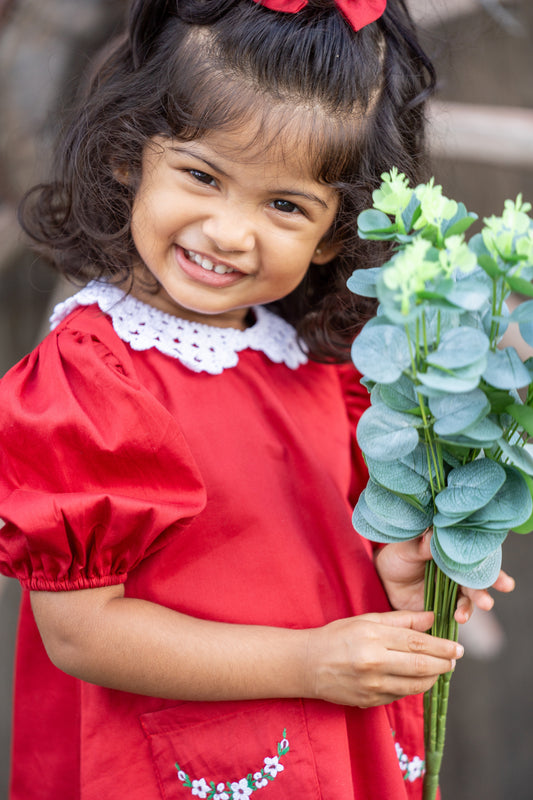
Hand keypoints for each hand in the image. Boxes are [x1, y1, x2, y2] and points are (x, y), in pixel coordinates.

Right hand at [304, 609, 462, 707]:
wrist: (307, 664)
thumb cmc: (338, 636)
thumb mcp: (367, 620)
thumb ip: (401, 619)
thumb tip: (432, 618)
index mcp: (373, 637)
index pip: (416, 642)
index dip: (441, 646)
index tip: (457, 647)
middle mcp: (374, 662)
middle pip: (421, 666)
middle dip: (443, 663)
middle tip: (455, 659)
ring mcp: (372, 685)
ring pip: (415, 685)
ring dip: (433, 677)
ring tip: (441, 669)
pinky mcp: (370, 701)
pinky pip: (401, 695)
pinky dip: (414, 687)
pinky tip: (418, 678)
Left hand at [374, 534, 515, 623]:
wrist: (384, 580)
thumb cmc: (397, 557)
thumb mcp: (405, 549)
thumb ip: (419, 546)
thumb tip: (430, 536)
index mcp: (452, 552)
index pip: (476, 557)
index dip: (490, 567)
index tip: (503, 580)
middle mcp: (458, 571)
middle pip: (477, 579)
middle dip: (486, 588)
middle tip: (492, 597)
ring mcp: (453, 590)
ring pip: (469, 598)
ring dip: (472, 605)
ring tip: (468, 612)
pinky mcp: (445, 606)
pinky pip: (456, 612)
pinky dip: (459, 616)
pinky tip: (457, 619)